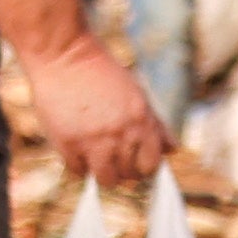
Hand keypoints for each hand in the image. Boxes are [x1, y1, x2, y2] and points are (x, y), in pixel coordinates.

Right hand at [21, 35, 166, 187]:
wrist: (65, 57)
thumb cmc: (101, 74)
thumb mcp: (136, 95)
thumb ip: (155, 125)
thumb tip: (172, 150)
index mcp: (141, 120)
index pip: (152, 162)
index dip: (145, 168)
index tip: (137, 166)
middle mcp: (120, 133)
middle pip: (129, 174)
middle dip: (124, 172)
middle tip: (115, 164)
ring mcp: (93, 140)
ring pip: (106, 179)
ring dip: (104, 175)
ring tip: (97, 164)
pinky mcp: (67, 143)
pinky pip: (78, 171)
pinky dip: (79, 166)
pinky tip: (78, 153)